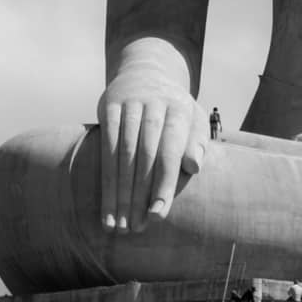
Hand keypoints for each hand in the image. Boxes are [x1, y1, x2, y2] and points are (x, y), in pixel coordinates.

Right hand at [97, 41, 208, 233]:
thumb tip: (194, 167)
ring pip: (123, 155)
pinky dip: (106, 182)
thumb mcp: (193, 119)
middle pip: (145, 156)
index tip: (158, 215)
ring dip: (120, 194)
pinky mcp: (108, 107)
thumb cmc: (174, 109)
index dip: (164, 183)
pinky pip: (105, 148)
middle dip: (140, 195)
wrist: (146, 72)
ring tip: (120, 227)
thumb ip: (196, 142)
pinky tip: (107, 208)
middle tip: (138, 228)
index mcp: (179, 108)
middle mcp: (154, 104)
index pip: (170, 150)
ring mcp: (129, 104)